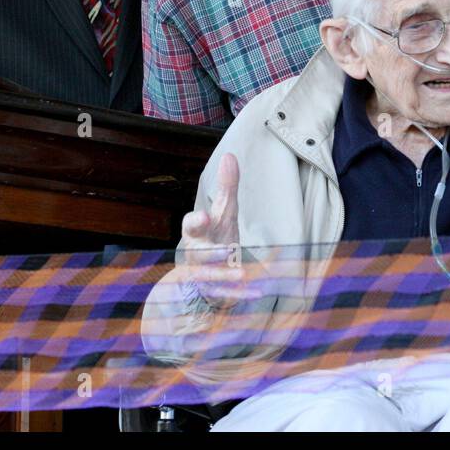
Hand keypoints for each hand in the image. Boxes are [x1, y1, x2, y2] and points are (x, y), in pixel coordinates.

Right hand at [176, 153, 249, 306]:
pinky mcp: (215, 291)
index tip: (204, 217)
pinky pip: (227, 294)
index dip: (195, 222)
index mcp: (197, 233)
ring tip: (242, 273)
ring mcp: (203, 275)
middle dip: (209, 252)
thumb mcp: (223, 211)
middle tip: (225, 250)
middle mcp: (196, 254)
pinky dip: (241, 294)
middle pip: (199, 253)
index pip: (191, 226)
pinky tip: (258, 292)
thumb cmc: (215, 235)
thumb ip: (226, 187)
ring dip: (225, 275)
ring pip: (210, 276)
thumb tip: (229, 155)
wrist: (204, 273)